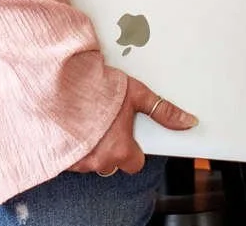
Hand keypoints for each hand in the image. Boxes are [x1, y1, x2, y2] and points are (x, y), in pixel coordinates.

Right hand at [67, 76, 196, 176]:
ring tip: (88, 122)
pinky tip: (72, 128)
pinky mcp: (61, 158)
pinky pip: (72, 159)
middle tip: (105, 122)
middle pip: (113, 163)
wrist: (58, 83)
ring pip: (92, 161)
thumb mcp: (135, 93)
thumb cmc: (95, 87)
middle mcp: (99, 160)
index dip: (133, 148)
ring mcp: (78, 161)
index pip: (135, 163)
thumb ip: (162, 110)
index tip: (126, 133)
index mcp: (120, 149)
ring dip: (92, 147)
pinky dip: (74, 147)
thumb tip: (188, 121)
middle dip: (111, 147)